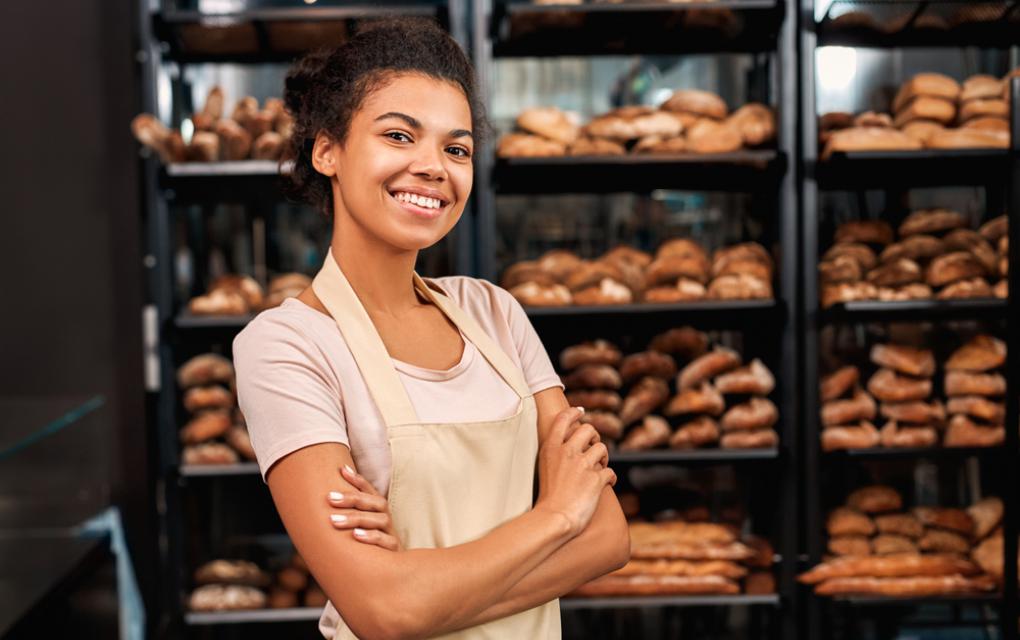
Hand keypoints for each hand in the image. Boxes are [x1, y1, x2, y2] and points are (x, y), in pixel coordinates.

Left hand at [326, 465, 401, 550]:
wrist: (391, 573)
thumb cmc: (368, 546)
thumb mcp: (359, 528)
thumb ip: (346, 515)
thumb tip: (319, 502)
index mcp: (378, 510)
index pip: (370, 490)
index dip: (357, 479)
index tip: (341, 470)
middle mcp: (386, 518)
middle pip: (375, 502)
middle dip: (352, 498)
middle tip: (330, 498)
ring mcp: (391, 533)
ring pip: (379, 520)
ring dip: (356, 518)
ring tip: (334, 520)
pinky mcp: (394, 550)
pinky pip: (385, 541)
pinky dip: (371, 537)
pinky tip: (355, 536)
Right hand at [535, 407, 616, 537]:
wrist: (553, 519)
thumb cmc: (547, 498)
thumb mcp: (544, 468)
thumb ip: (556, 454)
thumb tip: (571, 446)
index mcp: (551, 448)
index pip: (564, 419)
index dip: (574, 412)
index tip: (580, 412)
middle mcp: (567, 452)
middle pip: (588, 429)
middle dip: (594, 437)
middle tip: (593, 449)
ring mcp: (582, 465)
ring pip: (602, 449)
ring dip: (603, 459)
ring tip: (599, 469)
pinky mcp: (596, 479)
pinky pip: (610, 472)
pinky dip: (610, 478)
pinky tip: (606, 484)